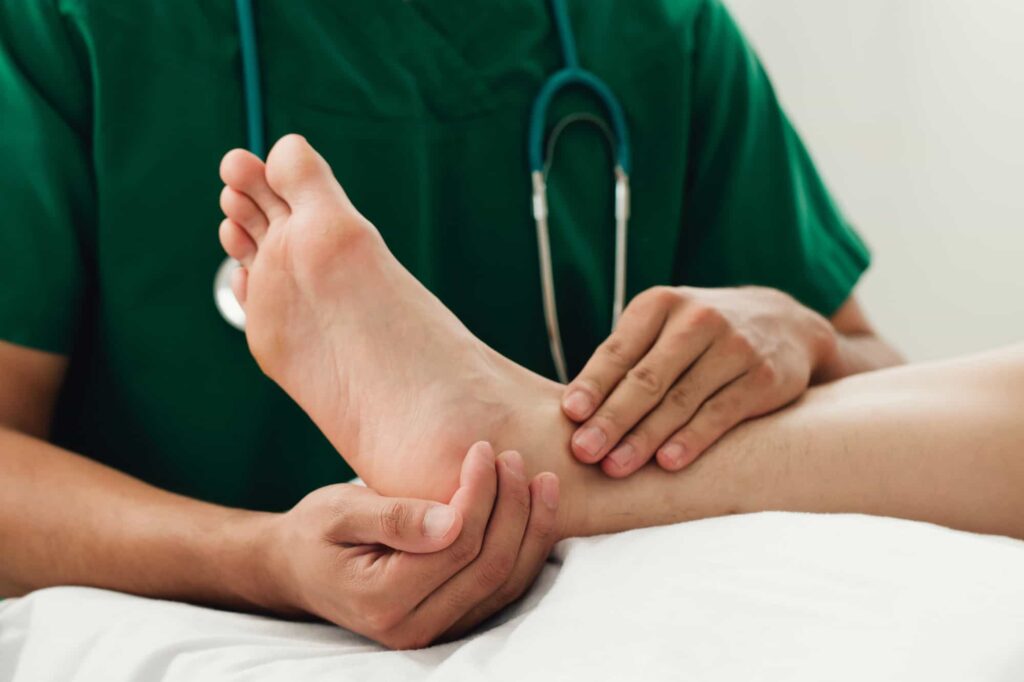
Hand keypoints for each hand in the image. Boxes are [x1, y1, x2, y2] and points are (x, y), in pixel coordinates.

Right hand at [257, 441, 558, 648]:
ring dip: (531, 529)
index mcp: (383, 599)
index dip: (480, 494)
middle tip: (514, 458)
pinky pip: (504, 590)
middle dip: (512, 507)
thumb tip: (452, 519)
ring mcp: (437, 630)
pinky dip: (527, 549)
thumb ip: (394, 518)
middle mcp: (415, 626)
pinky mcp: (454, 620)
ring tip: (542, 480)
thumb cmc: (316, 532)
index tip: (482, 449)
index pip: (457, 545)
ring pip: (507, 584)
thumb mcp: (340, 514)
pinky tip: (536, 510)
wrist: (297, 569)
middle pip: (490, 567)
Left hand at [561, 286, 836, 475]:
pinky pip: (720, 413)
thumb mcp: (661, 329)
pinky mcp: (764, 377)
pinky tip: (667, 463)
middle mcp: (698, 319)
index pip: (619, 350)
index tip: (570, 414)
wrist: (783, 323)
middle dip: (612, 418)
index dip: (593, 383)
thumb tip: (574, 412)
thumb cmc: (697, 336)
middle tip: (584, 451)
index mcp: (660, 304)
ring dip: (644, 438)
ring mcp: (734, 347)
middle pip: (647, 377)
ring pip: (681, 400)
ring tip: (615, 466)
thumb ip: (625, 361)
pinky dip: (692, 440)